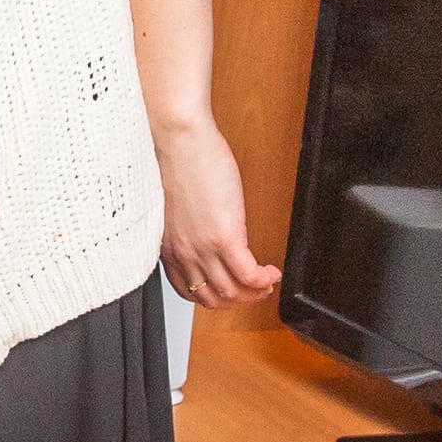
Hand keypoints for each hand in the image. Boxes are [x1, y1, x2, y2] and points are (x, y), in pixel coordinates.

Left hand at [156, 114, 279, 308]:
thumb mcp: (173, 206)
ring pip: (231, 293)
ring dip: (253, 294)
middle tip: (254, 293)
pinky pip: (249, 275)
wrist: (176, 139)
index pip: (188, 290)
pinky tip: (272, 272)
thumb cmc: (174, 160)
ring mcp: (203, 247)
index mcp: (168, 245)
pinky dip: (264, 280)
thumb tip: (204, 231)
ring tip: (266, 283)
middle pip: (211, 298)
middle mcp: (183, 252)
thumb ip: (186, 225)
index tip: (228, 290)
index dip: (212, 296)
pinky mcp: (225, 236)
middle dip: (236, 302)